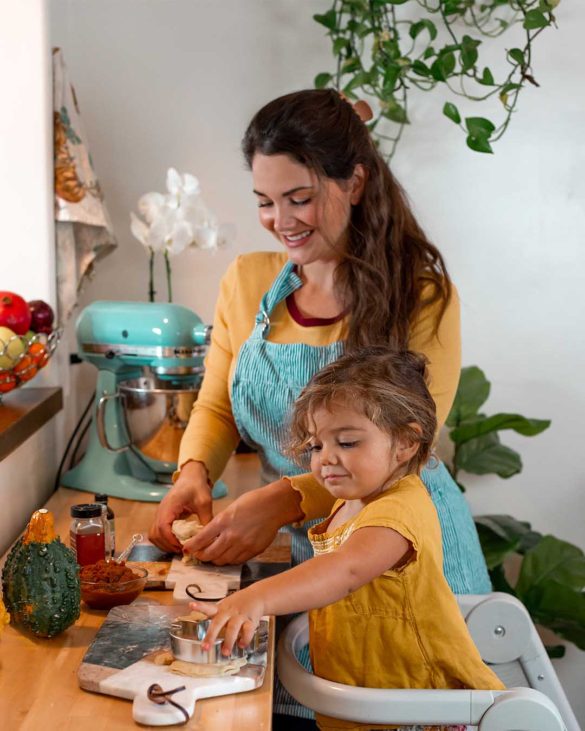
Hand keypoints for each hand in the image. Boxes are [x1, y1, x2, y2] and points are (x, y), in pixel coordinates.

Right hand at [148, 461, 212, 551]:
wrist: (191, 477)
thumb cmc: (197, 487)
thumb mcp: (204, 502)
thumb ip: (206, 518)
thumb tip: (209, 536)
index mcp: (169, 506)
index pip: (163, 527)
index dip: (171, 540)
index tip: (183, 546)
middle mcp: (160, 511)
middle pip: (155, 534)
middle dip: (168, 545)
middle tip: (184, 550)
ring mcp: (159, 514)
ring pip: (153, 535)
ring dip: (164, 544)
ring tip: (180, 547)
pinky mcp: (161, 517)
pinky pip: (156, 533)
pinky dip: (163, 540)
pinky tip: (176, 542)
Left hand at [182, 478, 302, 564]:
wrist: (274, 506)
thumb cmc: (252, 502)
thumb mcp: (230, 508)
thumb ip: (219, 523)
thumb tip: (207, 536)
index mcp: (223, 522)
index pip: (201, 540)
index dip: (191, 547)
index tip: (187, 549)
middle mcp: (231, 536)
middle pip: (209, 554)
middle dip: (200, 556)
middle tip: (198, 554)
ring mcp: (243, 545)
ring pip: (222, 561)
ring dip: (214, 559)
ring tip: (212, 555)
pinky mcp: (252, 551)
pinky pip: (236, 561)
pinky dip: (228, 560)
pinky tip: (227, 554)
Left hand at [190, 589, 264, 656]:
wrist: (258, 596)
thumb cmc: (238, 604)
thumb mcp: (225, 606)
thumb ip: (216, 616)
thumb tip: (205, 632)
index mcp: (221, 609)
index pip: (208, 607)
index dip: (200, 607)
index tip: (191, 606)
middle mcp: (229, 612)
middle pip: (218, 623)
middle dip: (211, 636)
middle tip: (205, 648)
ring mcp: (240, 616)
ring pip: (233, 628)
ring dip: (229, 641)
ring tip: (225, 653)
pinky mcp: (251, 620)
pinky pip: (248, 631)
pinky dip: (245, 639)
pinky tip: (242, 645)